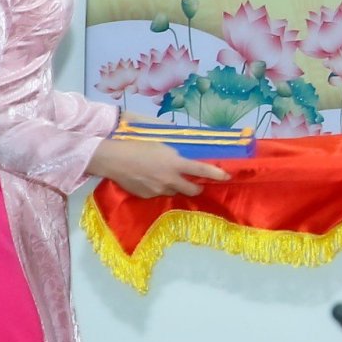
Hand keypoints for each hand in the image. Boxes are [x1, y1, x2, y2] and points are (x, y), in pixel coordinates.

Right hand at [88, 139, 230, 197]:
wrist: (114, 159)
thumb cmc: (138, 146)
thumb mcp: (161, 146)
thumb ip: (175, 155)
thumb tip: (184, 159)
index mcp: (175, 164)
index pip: (202, 171)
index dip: (217, 175)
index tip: (227, 177)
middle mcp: (170, 180)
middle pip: (192, 190)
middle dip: (196, 187)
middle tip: (195, 182)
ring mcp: (158, 190)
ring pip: (174, 191)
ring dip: (175, 186)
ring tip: (163, 176)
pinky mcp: (147, 196)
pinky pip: (158, 193)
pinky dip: (158, 188)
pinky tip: (148, 179)